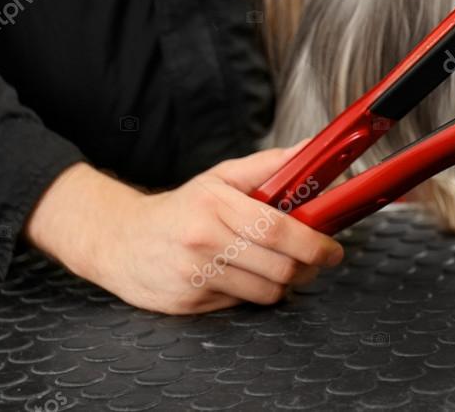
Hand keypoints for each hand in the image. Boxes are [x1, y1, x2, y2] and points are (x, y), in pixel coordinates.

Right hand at [25, 145, 343, 313]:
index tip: (333, 248)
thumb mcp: (221, 178)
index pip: (277, 230)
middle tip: (317, 261)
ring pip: (265, 292)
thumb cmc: (182, 208)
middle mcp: (203, 240)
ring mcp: (195, 274)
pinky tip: (246, 278)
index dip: (313, 243)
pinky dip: (254, 294)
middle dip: (308, 267)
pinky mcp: (189, 303)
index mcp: (215, 205)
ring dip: (286, 284)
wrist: (120, 240)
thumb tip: (310, 149)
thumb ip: (269, 166)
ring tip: (284, 269)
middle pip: (278, 266)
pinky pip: (241, 304)